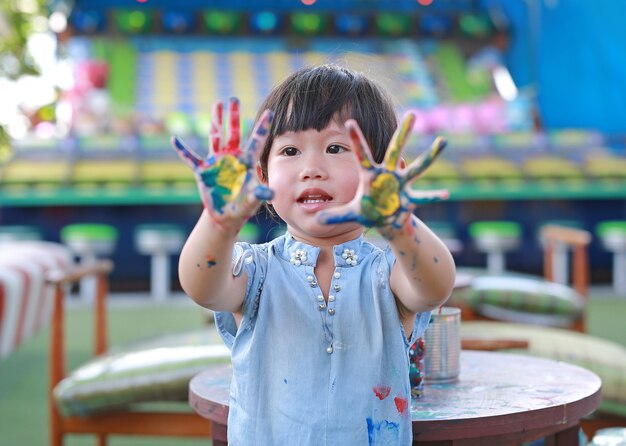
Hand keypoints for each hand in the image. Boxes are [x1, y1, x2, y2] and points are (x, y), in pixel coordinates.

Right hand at [171, 98, 272, 228]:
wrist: (227, 216)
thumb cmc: (243, 206)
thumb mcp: (251, 201)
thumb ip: (259, 194)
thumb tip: (270, 193)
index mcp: (246, 162)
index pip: (256, 141)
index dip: (262, 127)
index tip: (270, 112)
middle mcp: (232, 158)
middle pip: (234, 132)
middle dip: (234, 116)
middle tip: (234, 98)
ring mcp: (217, 163)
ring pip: (216, 137)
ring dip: (216, 121)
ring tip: (217, 104)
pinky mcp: (203, 171)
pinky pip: (191, 158)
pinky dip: (182, 150)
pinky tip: (174, 140)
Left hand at [318, 112, 447, 228]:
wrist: (384, 222)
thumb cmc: (367, 212)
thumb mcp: (350, 214)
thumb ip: (335, 215)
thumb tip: (319, 219)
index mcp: (370, 174)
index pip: (361, 153)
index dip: (356, 138)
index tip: (349, 121)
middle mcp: (388, 174)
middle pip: (396, 149)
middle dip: (404, 133)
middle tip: (412, 113)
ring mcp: (401, 184)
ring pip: (417, 166)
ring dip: (430, 154)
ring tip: (442, 140)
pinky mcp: (410, 198)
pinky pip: (424, 197)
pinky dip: (434, 196)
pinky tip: (446, 194)